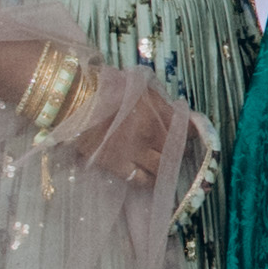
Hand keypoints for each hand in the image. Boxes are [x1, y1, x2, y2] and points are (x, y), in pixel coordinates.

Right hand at [62, 60, 192, 187]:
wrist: (76, 101)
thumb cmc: (108, 89)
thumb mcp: (141, 88)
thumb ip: (162, 103)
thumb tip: (181, 114)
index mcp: (158, 114)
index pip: (188, 131)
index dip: (191, 136)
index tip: (189, 138)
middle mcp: (150, 135)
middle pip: (176, 152)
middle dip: (178, 153)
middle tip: (176, 154)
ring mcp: (134, 152)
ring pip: (161, 168)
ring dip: (165, 168)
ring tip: (163, 167)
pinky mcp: (116, 164)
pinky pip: (140, 179)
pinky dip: (148, 180)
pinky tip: (148, 178)